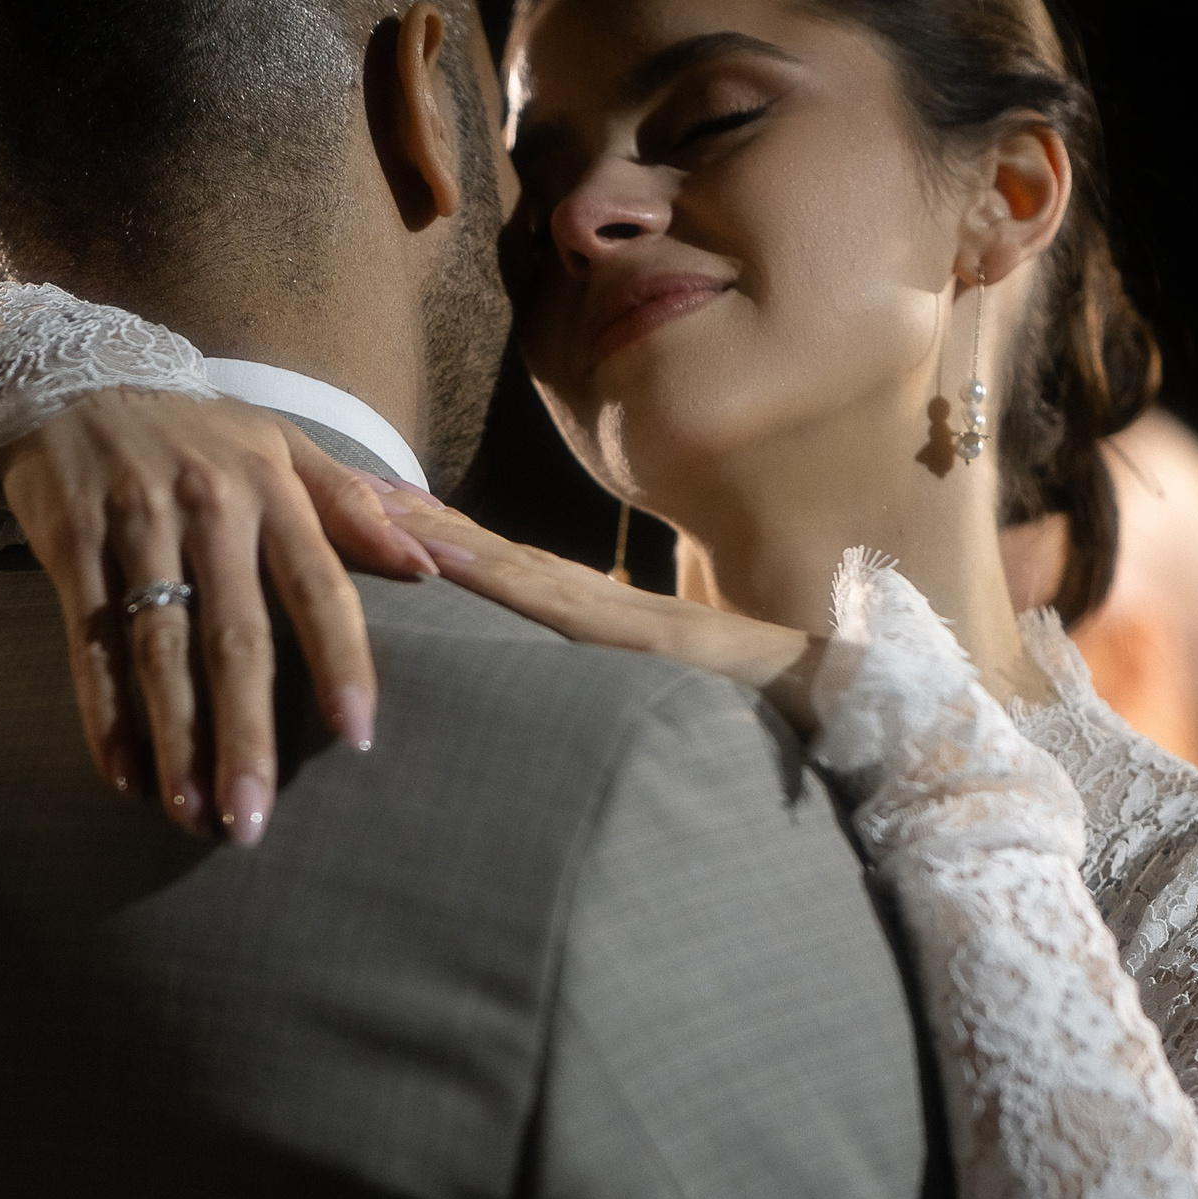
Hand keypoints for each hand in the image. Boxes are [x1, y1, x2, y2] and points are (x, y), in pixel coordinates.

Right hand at [0, 393, 438, 844]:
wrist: (71, 378)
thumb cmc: (198, 433)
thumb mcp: (279, 445)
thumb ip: (352, 505)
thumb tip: (430, 564)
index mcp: (270, 486)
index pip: (318, 586)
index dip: (340, 662)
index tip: (356, 738)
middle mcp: (205, 504)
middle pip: (235, 639)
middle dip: (246, 737)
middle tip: (254, 823)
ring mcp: (134, 522)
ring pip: (160, 649)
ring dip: (175, 741)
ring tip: (191, 814)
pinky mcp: (71, 541)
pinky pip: (90, 641)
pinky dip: (104, 713)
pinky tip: (124, 775)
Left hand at [370, 488, 821, 731]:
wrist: (858, 704)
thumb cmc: (778, 712)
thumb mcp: (682, 706)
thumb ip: (641, 692)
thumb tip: (601, 708)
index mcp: (615, 625)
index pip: (518, 576)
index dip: (452, 543)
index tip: (387, 514)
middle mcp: (611, 611)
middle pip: (497, 559)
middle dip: (420, 525)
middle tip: (339, 486)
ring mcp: (626, 621)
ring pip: (513, 570)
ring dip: (439, 538)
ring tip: (370, 508)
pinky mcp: (643, 640)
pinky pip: (553, 606)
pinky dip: (495, 578)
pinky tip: (441, 555)